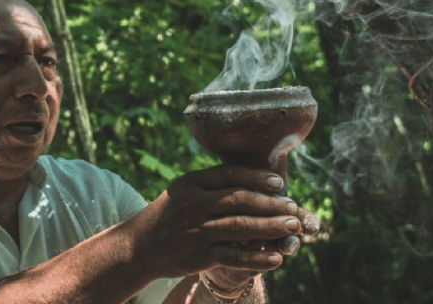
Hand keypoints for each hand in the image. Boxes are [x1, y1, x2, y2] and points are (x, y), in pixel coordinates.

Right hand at [121, 164, 319, 282]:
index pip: (228, 174)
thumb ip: (211, 185)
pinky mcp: (199, 256)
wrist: (139, 246)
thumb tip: (252, 181)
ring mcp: (196, 230)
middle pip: (239, 200)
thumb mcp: (182, 191)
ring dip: (271, 227)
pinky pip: (234, 256)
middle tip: (293, 206)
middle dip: (271, 203)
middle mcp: (193, 204)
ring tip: (293, 226)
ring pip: (240, 227)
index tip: (279, 182)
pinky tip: (275, 258)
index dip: (256, 177)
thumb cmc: (168, 215)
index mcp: (190, 183)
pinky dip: (257, 257)